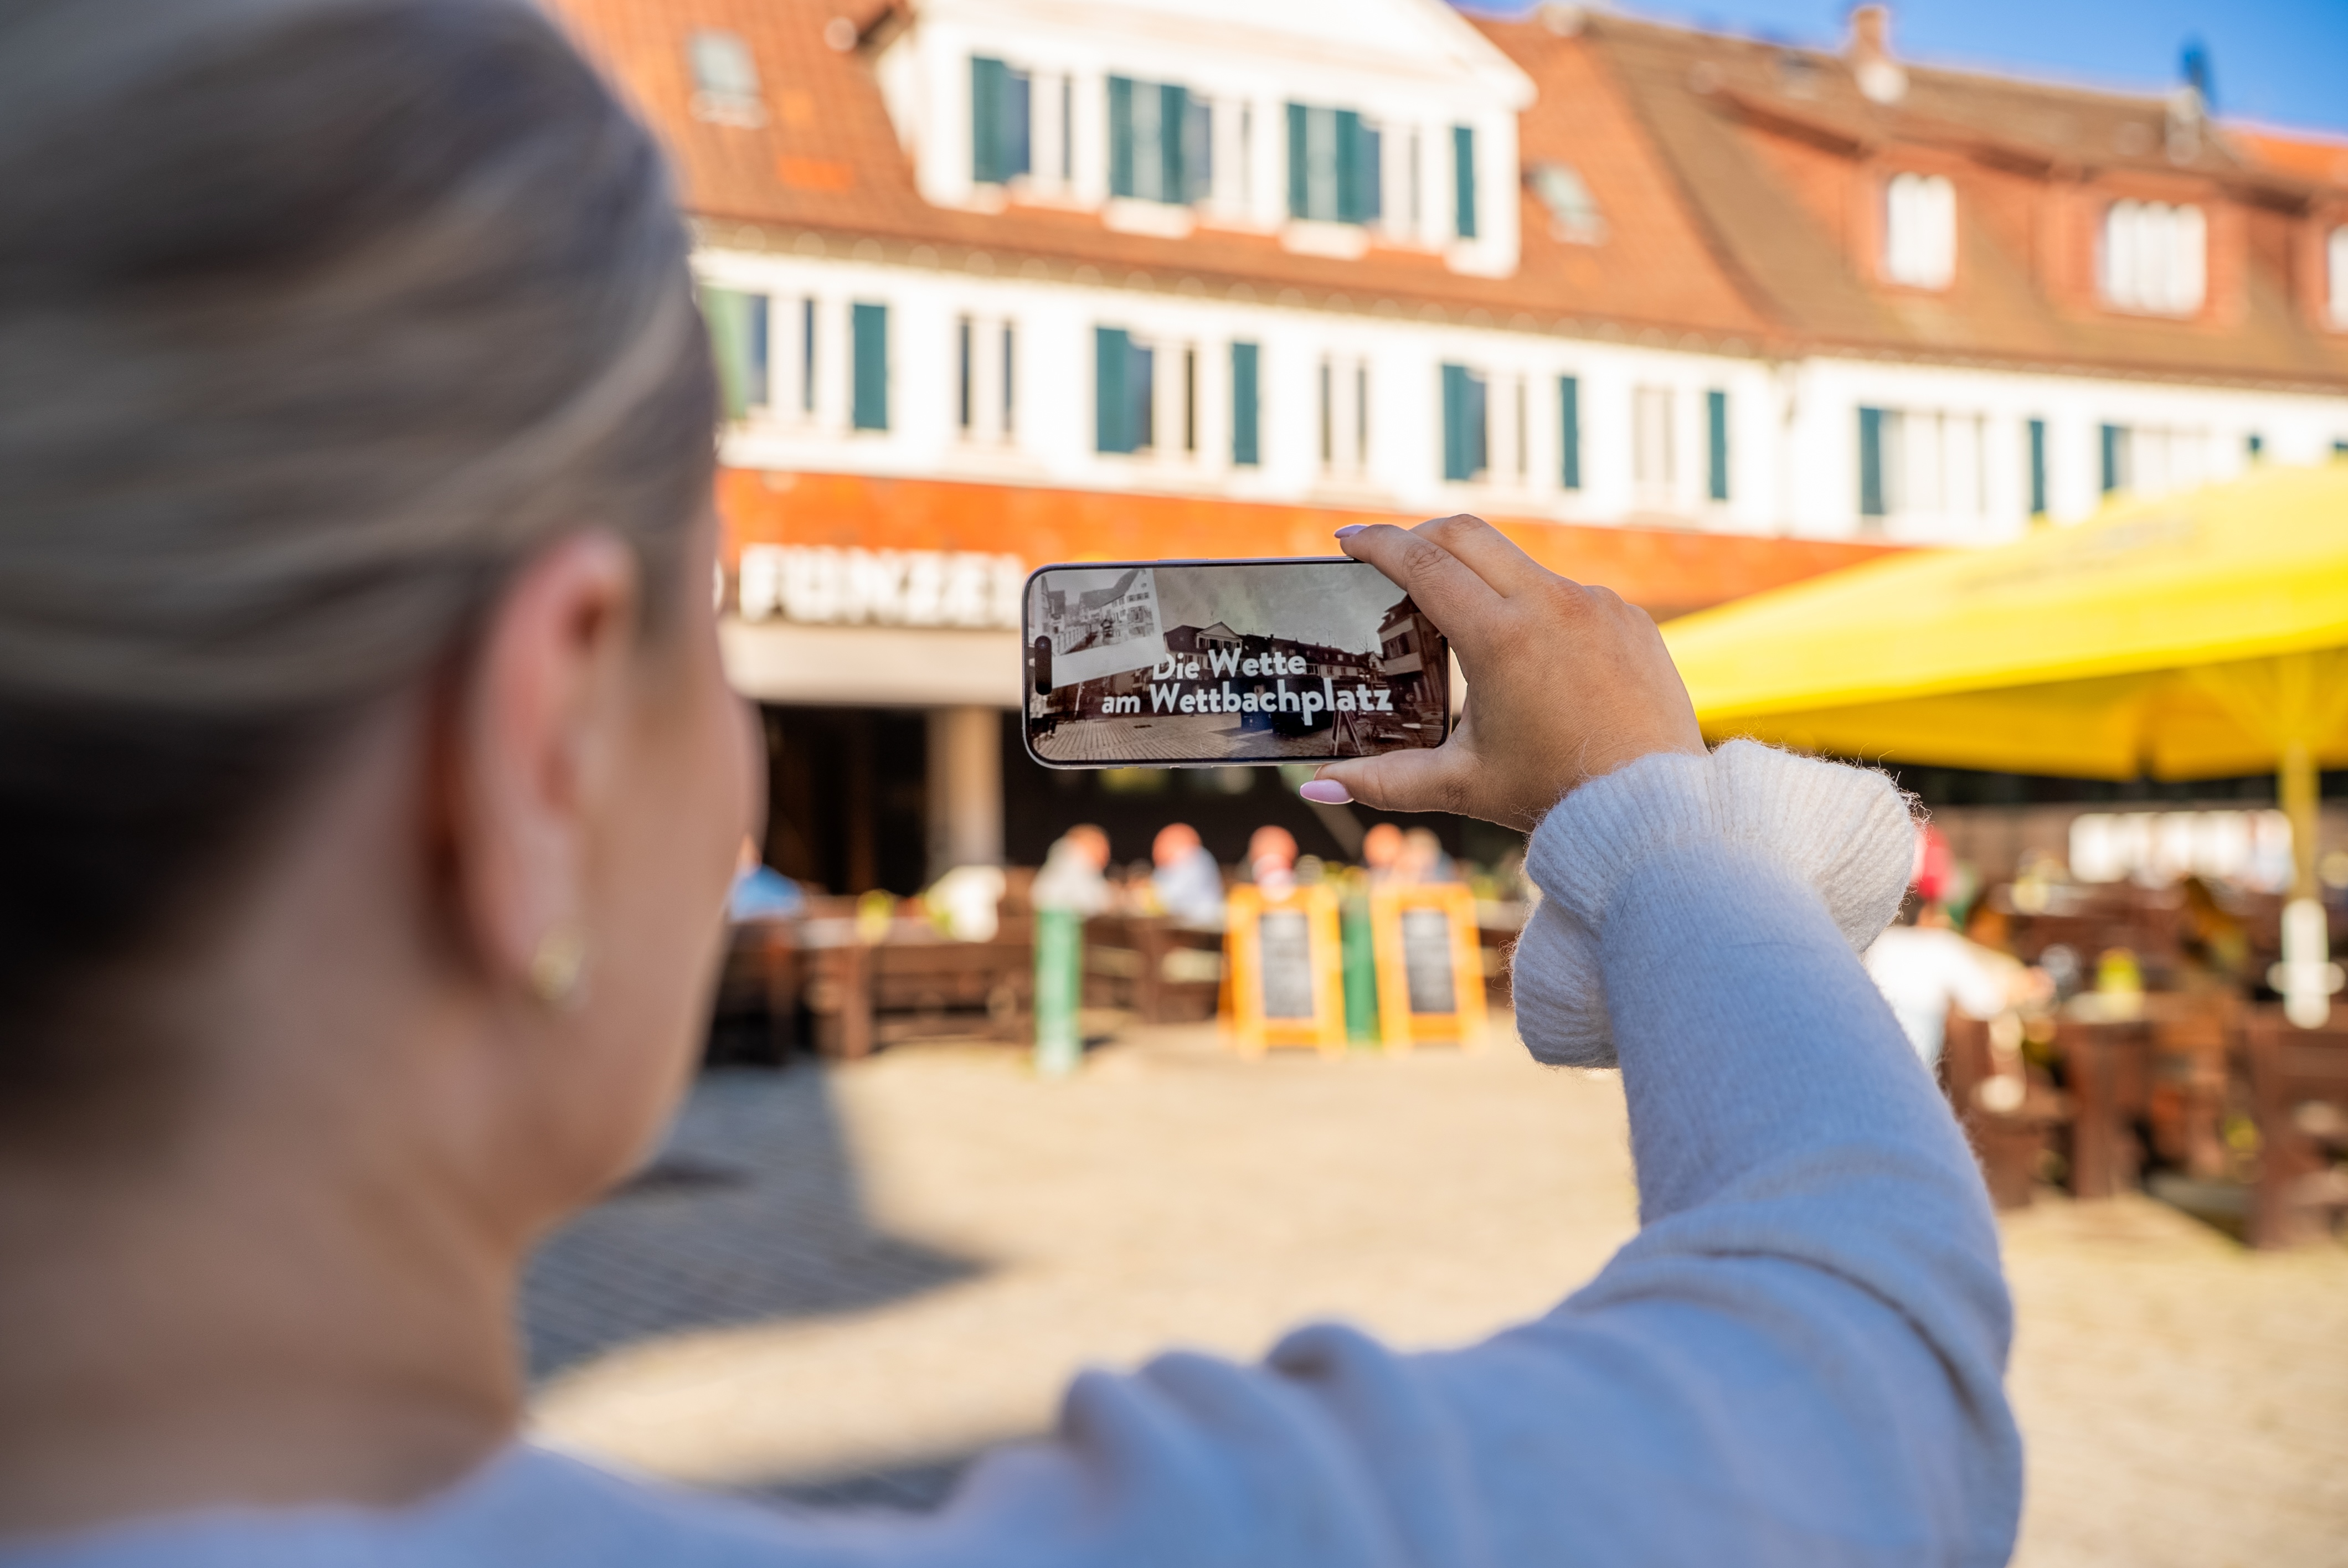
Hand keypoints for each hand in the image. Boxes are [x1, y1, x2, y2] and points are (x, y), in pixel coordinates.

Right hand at [1304, 515, 1705, 831]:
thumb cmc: (1555, 795)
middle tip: (1390, 558)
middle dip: (1420, 537)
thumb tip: (1317, 785)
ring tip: (1462, 619)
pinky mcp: (1630, 619)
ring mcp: (1597, 605)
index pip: (1423, 563)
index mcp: (1500, 636)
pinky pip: (1570, 596)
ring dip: (1483, 577)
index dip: (1377, 544)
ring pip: (1521, 566)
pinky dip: (1537, 608)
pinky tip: (1531, 654)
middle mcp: (1551, 604)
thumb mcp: (1461, 785)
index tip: (1348, 540)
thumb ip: (1383, 780)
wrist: (1654, 809)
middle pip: (1467, 535)